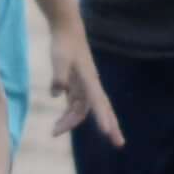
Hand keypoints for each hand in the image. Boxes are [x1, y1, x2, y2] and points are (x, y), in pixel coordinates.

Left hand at [50, 21, 123, 145]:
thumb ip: (58, 76)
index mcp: (89, 79)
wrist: (66, 29)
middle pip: (102, 109)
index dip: (102, 118)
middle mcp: (90, 85)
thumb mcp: (59, 58)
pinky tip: (58, 123)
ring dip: (70, 122)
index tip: (107, 132)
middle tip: (119, 144)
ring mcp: (84, 85)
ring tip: (54, 132)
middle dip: (110, 127)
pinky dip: (67, 115)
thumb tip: (56, 94)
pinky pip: (74, 105)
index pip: (97, 102)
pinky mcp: (77, 85)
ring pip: (82, 110)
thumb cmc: (64, 43)